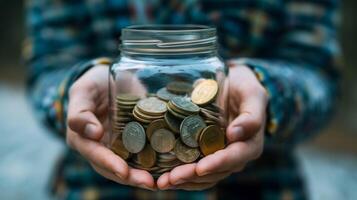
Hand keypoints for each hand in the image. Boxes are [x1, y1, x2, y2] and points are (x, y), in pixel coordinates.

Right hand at [66, 65, 155, 190]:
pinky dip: (155, 163)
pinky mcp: (135, 142)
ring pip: (130, 166)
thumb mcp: (83, 91)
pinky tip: (169, 169)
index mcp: (82, 138)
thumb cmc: (93, 83)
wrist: (113, 78)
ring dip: (144, 176)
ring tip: (161, 182)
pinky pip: (144, 155)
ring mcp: (119, 147)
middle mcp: (101, 148)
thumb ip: (80, 111)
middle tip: (149, 183)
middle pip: (113, 168)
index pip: (94, 154)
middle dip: (131, 177)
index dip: (109, 163)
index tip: (124, 171)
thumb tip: (93, 133)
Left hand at [157, 64, 267, 189]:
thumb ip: (251, 114)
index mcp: (250, 144)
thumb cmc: (244, 87)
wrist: (233, 85)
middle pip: (215, 172)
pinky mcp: (206, 155)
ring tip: (162, 182)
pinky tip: (162, 176)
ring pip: (203, 177)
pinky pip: (195, 171)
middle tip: (170, 179)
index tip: (199, 168)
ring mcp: (220, 158)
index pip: (234, 158)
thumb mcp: (252, 94)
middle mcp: (236, 156)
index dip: (217, 164)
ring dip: (183, 181)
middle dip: (192, 176)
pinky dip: (180, 175)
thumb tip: (234, 134)